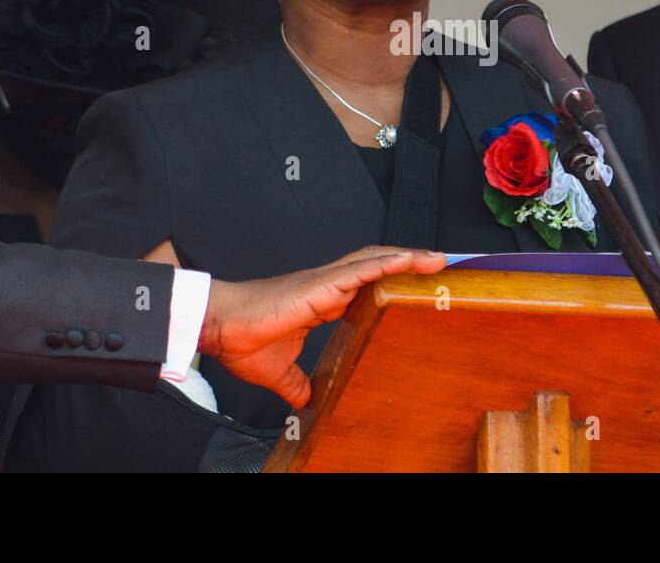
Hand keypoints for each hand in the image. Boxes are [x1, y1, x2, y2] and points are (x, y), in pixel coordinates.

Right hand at [191, 246, 445, 407]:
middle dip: (408, 262)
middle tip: (440, 264)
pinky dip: (387, 263)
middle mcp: (327, 286)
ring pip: (374, 262)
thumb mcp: (279, 371)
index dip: (390, 279)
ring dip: (407, 258)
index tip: (414, 282)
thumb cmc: (242, 340)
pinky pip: (360, 270)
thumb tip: (305, 401)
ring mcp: (325, 282)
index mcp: (321, 300)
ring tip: (437, 258)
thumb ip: (296, 383)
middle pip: (376, 266)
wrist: (219, 327)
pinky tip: (408, 259)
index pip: (365, 284)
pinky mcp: (320, 285)